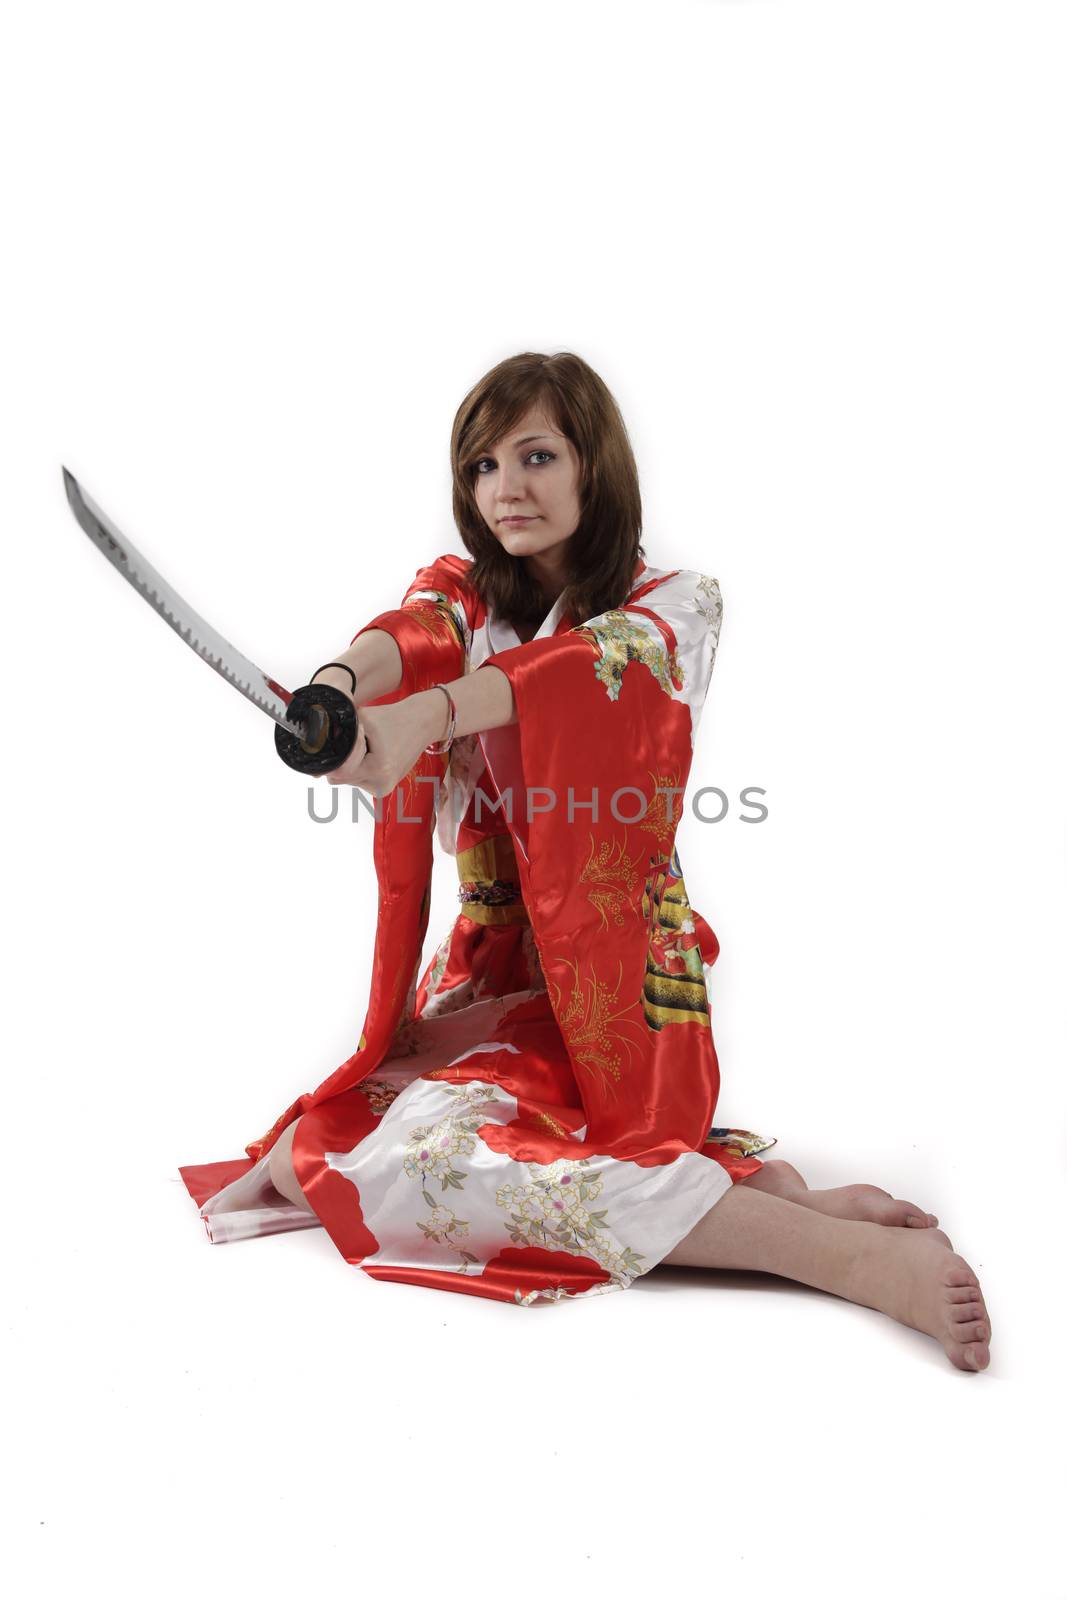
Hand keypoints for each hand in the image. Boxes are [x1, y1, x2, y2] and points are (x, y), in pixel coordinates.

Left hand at [323, 692, 446, 795]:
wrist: (421, 723)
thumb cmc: (393, 718)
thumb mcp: (360, 719)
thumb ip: (336, 731)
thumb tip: (313, 742)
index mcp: (377, 769)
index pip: (338, 772)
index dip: (335, 756)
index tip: (343, 741)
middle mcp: (381, 784)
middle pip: (342, 778)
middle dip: (342, 761)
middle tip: (357, 741)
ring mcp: (385, 788)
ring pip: (350, 780)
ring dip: (351, 765)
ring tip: (367, 747)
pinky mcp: (385, 788)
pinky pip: (360, 780)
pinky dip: (360, 768)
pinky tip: (371, 754)